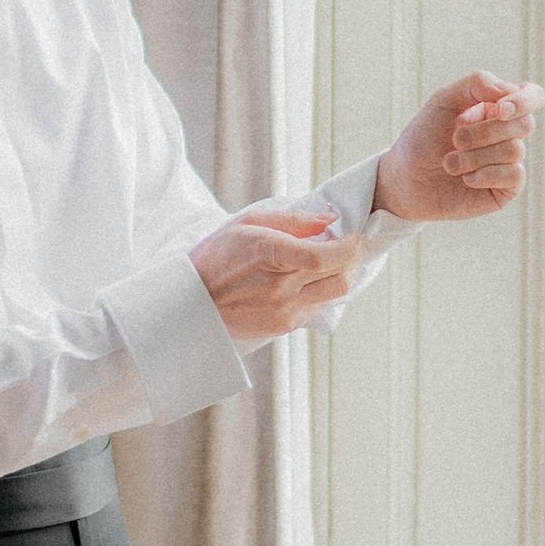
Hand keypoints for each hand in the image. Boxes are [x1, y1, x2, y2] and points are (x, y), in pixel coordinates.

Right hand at [192, 205, 371, 343]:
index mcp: (271, 254)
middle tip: (340, 246)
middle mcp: (281, 287)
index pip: (328, 256)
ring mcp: (284, 310)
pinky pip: (318, 306)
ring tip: (320, 264)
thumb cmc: (218, 256)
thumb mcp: (248, 223)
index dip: (351, 246)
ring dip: (336, 276)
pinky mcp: (283, 326)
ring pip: (335, 293)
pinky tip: (300, 282)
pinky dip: (319, 291)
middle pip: (341, 276)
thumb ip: (293, 219)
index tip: (354, 236)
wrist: (191, 301)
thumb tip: (330, 219)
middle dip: (349, 259)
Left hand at [372, 73, 544, 222]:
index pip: (532, 95)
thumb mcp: (444, 100)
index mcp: (497, 107)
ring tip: (450, 163)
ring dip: (475, 156)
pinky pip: (515, 175)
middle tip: (454, 140)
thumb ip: (476, 83)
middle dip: (484, 132)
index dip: (523, 101)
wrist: (406, 179)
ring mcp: (509, 161)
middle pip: (524, 124)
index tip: (500, 110)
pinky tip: (466, 179)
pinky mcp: (506, 188)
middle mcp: (508, 133)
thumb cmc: (424, 137)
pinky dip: (485, 175)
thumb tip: (510, 90)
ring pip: (514, 150)